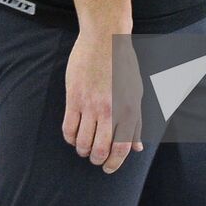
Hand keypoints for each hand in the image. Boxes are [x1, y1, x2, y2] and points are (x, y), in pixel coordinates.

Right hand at [62, 30, 142, 173]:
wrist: (105, 38)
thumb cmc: (123, 64)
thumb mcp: (136, 92)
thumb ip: (136, 122)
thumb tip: (136, 148)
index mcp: (130, 108)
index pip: (122, 148)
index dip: (114, 163)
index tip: (108, 168)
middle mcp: (111, 109)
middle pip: (99, 150)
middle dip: (96, 159)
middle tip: (95, 158)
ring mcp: (91, 104)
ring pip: (82, 143)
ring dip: (82, 150)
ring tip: (85, 146)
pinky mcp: (74, 98)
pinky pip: (68, 129)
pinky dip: (70, 138)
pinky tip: (74, 135)